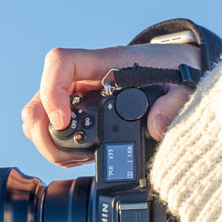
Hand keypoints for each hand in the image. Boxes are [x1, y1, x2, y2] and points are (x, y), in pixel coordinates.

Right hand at [20, 42, 204, 166]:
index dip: (52, 92)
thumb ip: (172, 104)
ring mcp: (78, 95)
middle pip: (40, 97)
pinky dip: (57, 146)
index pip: (61, 62)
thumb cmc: (176, 71)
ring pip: (40, 115)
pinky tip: (78, 157)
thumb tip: (156, 128)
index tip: (64, 121)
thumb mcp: (182, 85)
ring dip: (48, 142)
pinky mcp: (80, 111)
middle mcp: (84, 78)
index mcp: (104, 63)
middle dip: (43, 131)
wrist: (178, 68)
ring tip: (75, 158)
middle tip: (66, 155)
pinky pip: (52, 127)